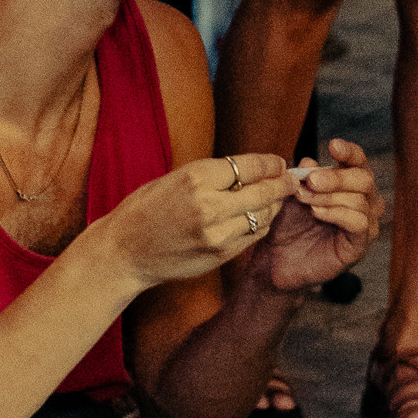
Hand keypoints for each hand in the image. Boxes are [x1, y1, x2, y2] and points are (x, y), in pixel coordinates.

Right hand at [100, 151, 306, 294]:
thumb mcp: (174, 179)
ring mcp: (216, 233)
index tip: (279, 162)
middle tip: (292, 179)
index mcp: (195, 178)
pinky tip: (260, 217)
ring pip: (263, 215)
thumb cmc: (144, 210)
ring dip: (274, 205)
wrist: (125, 252)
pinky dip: (260, 224)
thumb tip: (249, 169)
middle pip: (262, 191)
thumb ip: (211, 175)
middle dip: (282, 184)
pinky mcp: (219, 254)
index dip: (270, 163)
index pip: (249, 166)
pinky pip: (253, 235)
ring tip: (278, 198)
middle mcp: (209, 206)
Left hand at [244, 137, 380, 292]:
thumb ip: (302, 177)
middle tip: (312, 180)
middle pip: (365, 179)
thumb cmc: (287, 225)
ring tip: (305, 199)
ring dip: (330, 196)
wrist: (276, 261)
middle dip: (337, 177)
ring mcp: (364, 225)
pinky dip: (338, 213)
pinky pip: (359, 223)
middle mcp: (363, 202)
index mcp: (349, 185)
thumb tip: (309, 161)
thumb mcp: (292, 195)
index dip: (349, 152)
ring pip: (361, 201)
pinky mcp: (359, 246)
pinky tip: (317, 213)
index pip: (358, 162)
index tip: (332, 145)